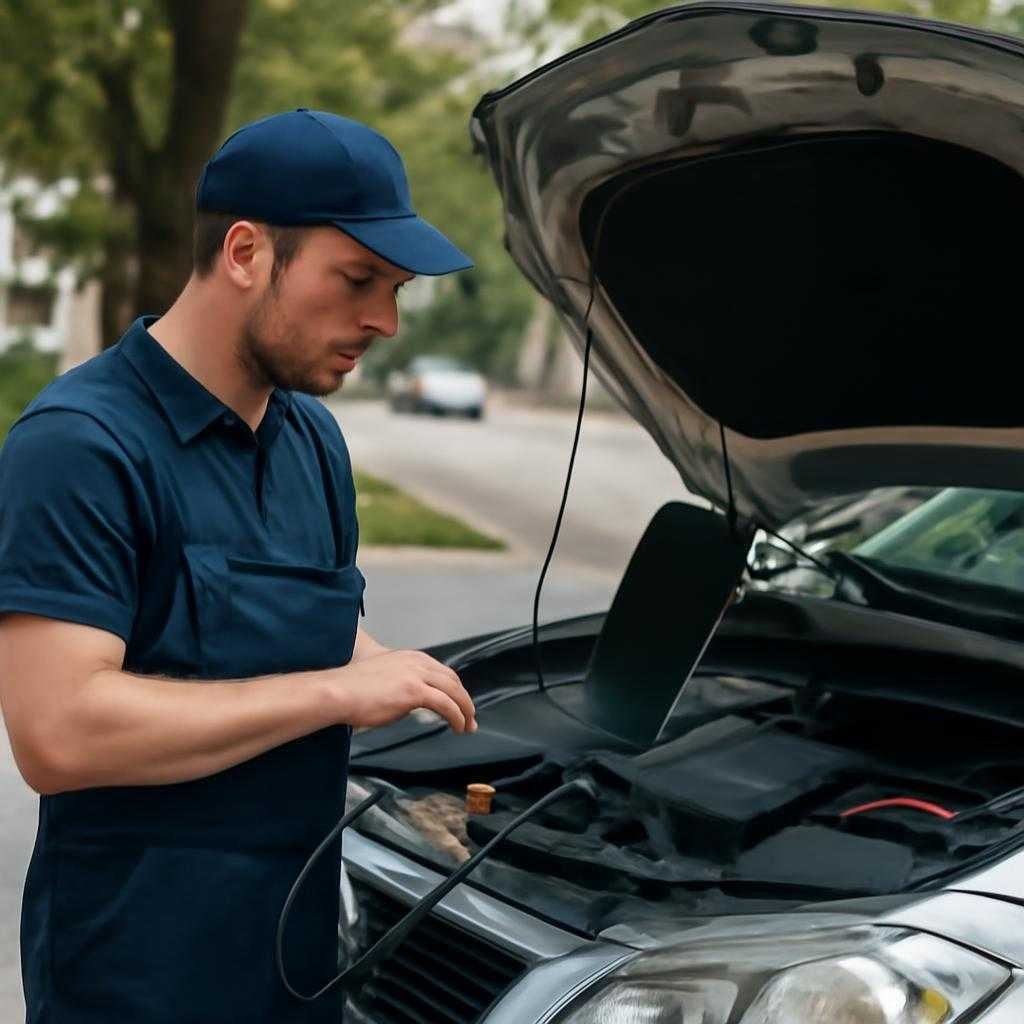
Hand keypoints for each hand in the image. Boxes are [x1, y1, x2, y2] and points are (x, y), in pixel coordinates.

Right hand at [330, 649, 476, 732]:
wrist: (338, 692)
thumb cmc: (352, 689)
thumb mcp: (382, 677)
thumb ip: (399, 682)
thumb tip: (408, 698)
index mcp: (409, 657)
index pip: (441, 671)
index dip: (454, 688)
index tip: (459, 703)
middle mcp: (416, 662)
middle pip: (452, 679)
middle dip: (464, 699)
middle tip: (469, 716)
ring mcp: (416, 675)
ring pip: (453, 691)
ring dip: (465, 710)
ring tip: (467, 725)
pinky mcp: (414, 691)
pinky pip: (446, 705)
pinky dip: (456, 716)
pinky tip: (458, 727)